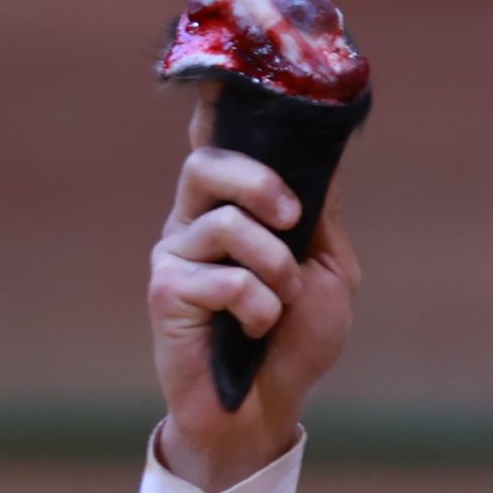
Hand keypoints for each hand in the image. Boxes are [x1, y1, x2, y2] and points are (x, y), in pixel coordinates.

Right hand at [148, 87, 359, 491]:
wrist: (268, 409)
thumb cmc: (295, 342)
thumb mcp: (327, 270)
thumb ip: (318, 216)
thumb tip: (321, 157)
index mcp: (233, 209)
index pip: (216, 144)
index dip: (219, 110)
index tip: (230, 83)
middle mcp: (195, 222)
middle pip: (207, 163)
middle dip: (259, 181)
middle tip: (290, 216)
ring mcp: (175, 255)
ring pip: (226, 223)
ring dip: (274, 266)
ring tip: (281, 302)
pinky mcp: (165, 293)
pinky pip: (223, 278)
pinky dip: (258, 306)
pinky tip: (255, 329)